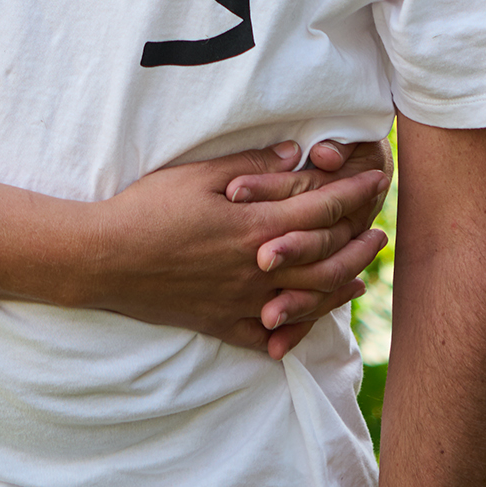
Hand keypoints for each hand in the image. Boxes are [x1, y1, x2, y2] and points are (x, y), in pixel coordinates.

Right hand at [92, 142, 387, 351]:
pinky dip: (300, 327)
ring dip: (343, 281)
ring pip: (311, 298)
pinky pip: (274, 333)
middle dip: (359, 237)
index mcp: (256, 227)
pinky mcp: (224, 324)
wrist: (106, 260)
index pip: (322, 207)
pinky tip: (311, 318)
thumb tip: (297, 153)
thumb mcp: (198, 175)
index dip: (354, 191)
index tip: (375, 178)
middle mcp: (259, 268)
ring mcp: (244, 301)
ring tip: (362, 272)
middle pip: (327, 255)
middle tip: (379, 226)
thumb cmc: (147, 209)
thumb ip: (253, 165)